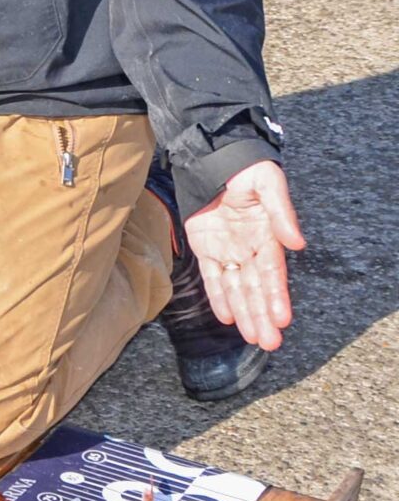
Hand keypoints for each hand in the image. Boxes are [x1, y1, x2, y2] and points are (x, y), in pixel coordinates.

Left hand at [182, 159, 302, 350]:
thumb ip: (282, 213)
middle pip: (256, 287)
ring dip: (244, 313)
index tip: (283, 320)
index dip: (277, 297)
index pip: (273, 273)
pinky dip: (218, 297)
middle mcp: (249, 247)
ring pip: (236, 288)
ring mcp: (226, 248)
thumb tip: (297, 243)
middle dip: (262, 315)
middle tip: (270, 343)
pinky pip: (211, 276)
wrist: (213, 157)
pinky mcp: (204, 246)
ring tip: (254, 338)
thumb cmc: (246, 169)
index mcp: (267, 235)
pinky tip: (227, 318)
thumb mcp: (268, 184)